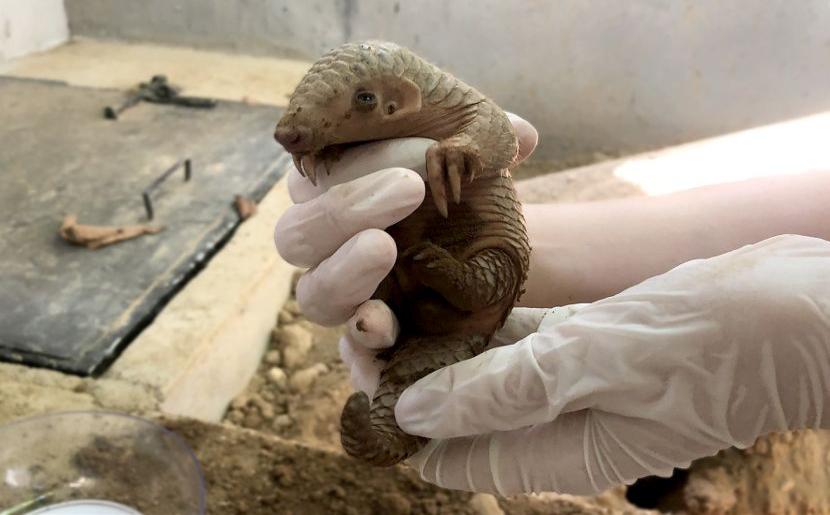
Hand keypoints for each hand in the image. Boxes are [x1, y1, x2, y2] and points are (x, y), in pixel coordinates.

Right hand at [274, 114, 538, 390]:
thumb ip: (484, 136)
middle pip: (295, 236)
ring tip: (385, 248)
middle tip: (408, 188)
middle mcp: (329, 244)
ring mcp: (349, 295)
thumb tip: (519, 136)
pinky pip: (351, 350)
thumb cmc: (468, 180)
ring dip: (343, 273)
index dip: (346, 164)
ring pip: (313, 295)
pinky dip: (362, 344)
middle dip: (341, 211)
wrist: (495, 237)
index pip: (310, 176)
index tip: (410, 150)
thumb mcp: (477, 148)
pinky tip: (382, 325)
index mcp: (334, 187)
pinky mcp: (375, 338)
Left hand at [348, 235, 829, 494]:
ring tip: (395, 291)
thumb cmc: (715, 345)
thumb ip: (505, 390)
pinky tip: (453, 274)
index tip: (361, 373)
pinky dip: (486, 309)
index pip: (449, 458)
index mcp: (556, 450)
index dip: (399, 422)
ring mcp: (572, 378)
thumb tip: (415, 411)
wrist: (798, 312)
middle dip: (411, 371)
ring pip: (485, 364)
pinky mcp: (587, 338)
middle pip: (459, 408)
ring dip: (443, 335)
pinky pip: (520, 329)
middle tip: (370, 318)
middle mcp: (556, 421)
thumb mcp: (601, 364)